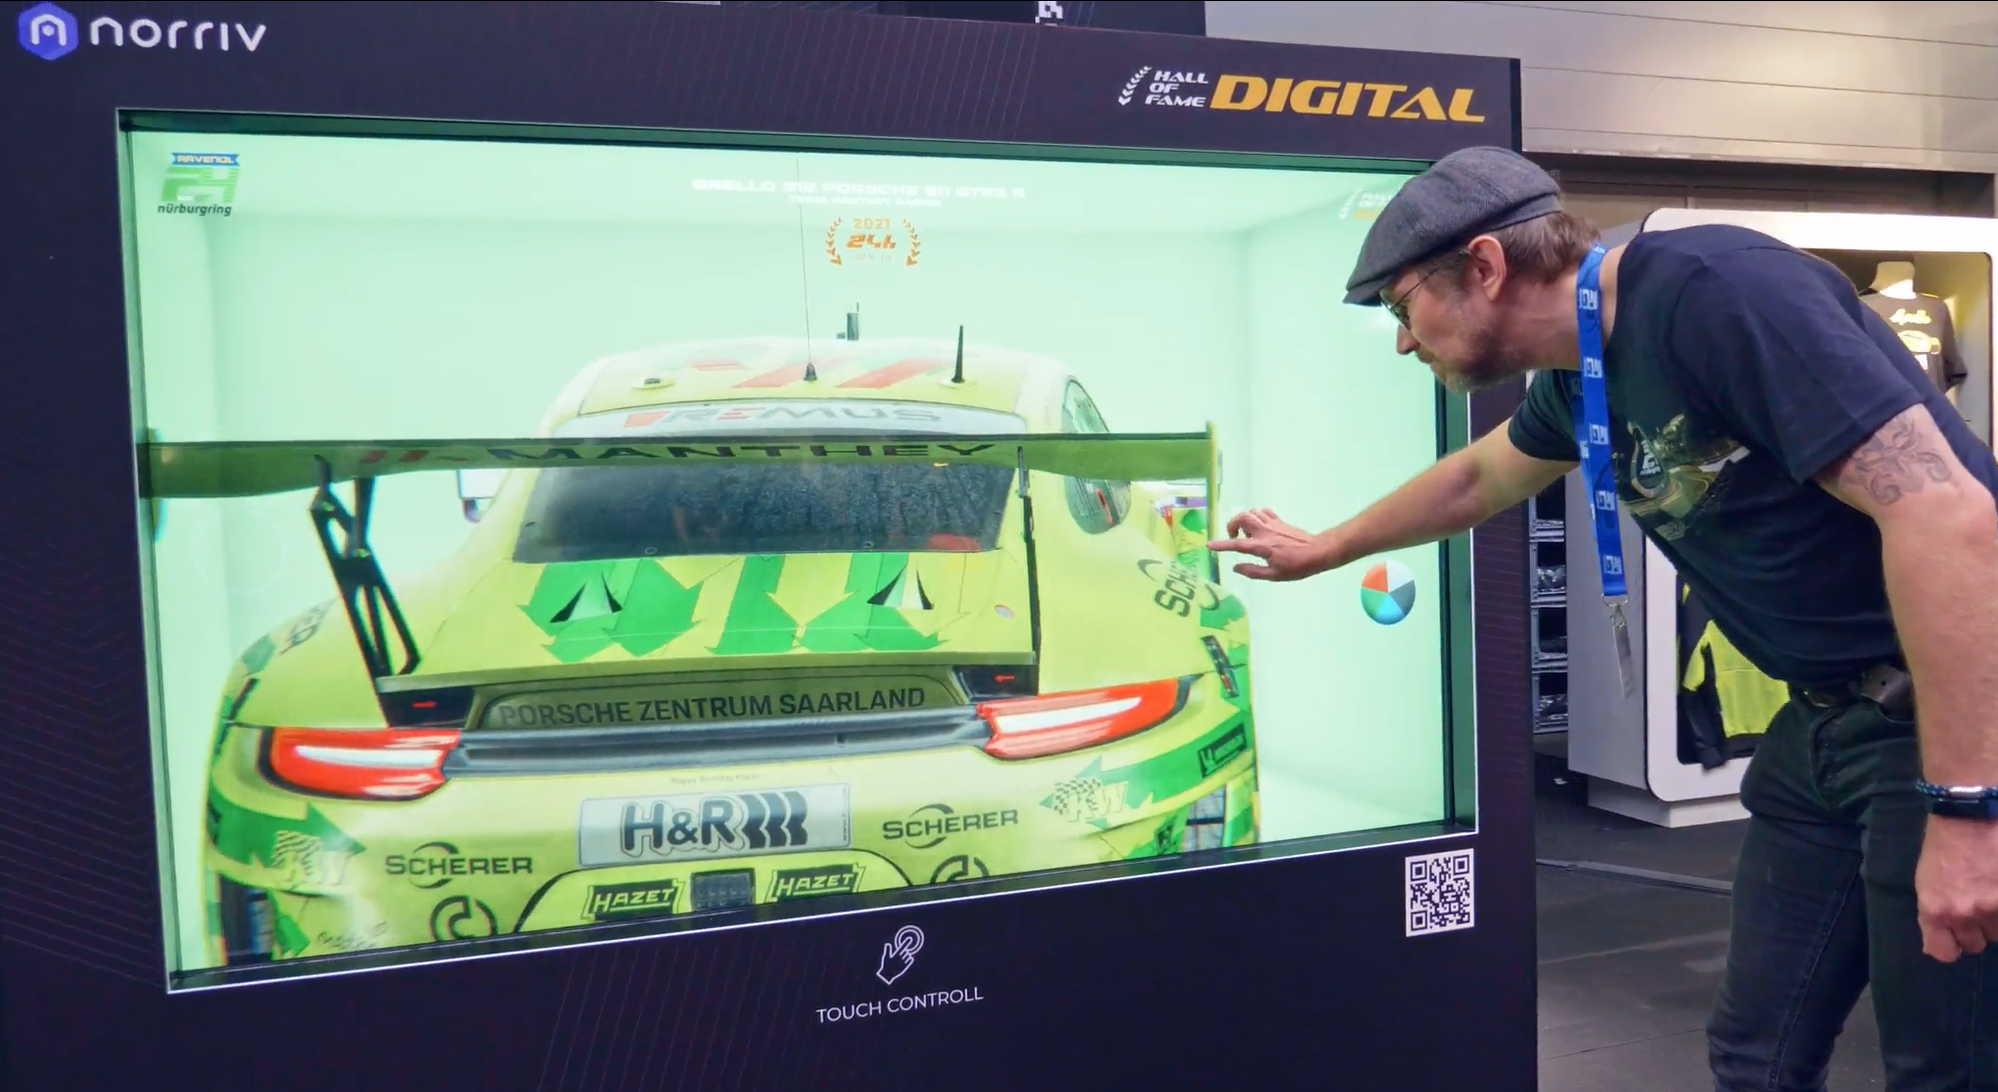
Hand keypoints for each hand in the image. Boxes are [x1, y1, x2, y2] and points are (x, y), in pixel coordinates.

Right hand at [1207, 508, 1334, 581]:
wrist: (1318, 552)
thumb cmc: (1297, 567)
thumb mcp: (1274, 575)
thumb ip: (1253, 571)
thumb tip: (1236, 568)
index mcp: (1262, 547)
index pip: (1236, 545)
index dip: (1221, 545)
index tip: (1209, 546)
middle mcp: (1265, 531)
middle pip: (1243, 517)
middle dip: (1233, 524)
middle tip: (1234, 536)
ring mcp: (1273, 524)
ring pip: (1252, 512)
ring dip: (1245, 520)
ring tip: (1248, 533)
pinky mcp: (1280, 521)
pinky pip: (1264, 512)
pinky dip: (1258, 516)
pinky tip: (1261, 527)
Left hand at [1915, 814, 1997, 961]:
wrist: (1970, 811)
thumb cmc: (1944, 842)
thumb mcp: (1927, 881)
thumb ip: (1934, 913)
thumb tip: (1939, 940)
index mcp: (1936, 910)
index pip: (1944, 952)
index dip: (1951, 944)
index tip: (1955, 934)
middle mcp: (1966, 913)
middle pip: (1976, 943)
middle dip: (1976, 927)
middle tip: (1977, 902)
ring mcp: (1995, 906)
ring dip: (1996, 917)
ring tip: (1991, 890)